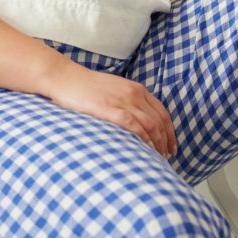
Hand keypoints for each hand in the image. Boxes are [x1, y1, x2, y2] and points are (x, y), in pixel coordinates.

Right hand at [45, 61, 176, 157]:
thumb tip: (138, 121)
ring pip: (150, 124)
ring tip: (157, 158)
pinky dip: (143, 139)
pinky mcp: (110, 109)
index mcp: (137, 89)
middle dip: (166, 141)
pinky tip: (145, 150)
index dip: (170, 132)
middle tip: (166, 157)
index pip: (162, 112)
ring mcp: (122, 101)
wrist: (66, 78)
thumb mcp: (115, 89)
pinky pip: (133, 126)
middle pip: (159, 121)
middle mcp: (134, 93)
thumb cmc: (88, 87)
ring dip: (157, 143)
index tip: (171, 146)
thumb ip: (129, 101)